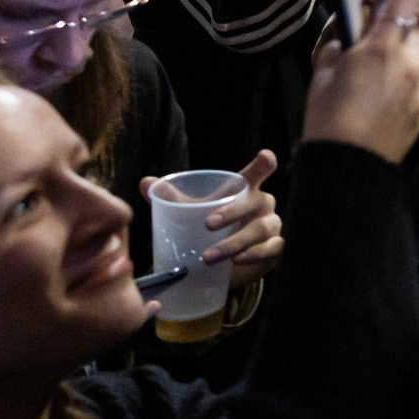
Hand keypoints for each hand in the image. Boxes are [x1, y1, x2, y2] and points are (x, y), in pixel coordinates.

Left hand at [141, 150, 284, 283]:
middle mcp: (263, 204)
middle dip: (233, 211)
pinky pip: (270, 249)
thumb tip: (144, 182)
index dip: (264, 163)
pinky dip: (253, 255)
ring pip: (261, 229)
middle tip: (207, 224)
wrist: (224, 262)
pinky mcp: (274, 248)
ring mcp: (272, 226)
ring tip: (209, 256)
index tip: (264, 156)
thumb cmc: (211, 227)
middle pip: (256, 200)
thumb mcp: (192, 210)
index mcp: (246, 189)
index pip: (260, 171)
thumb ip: (171, 197)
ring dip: (235, 242)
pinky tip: (236, 261)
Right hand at [304, 0, 418, 163]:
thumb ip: (333, 53)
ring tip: (412, 39)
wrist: (350, 164)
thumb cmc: (327, 118)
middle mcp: (407, 62)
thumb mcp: (320, 78)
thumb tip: (341, 43)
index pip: (402, 1)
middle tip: (400, 13)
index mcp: (380, 47)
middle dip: (414, 14)